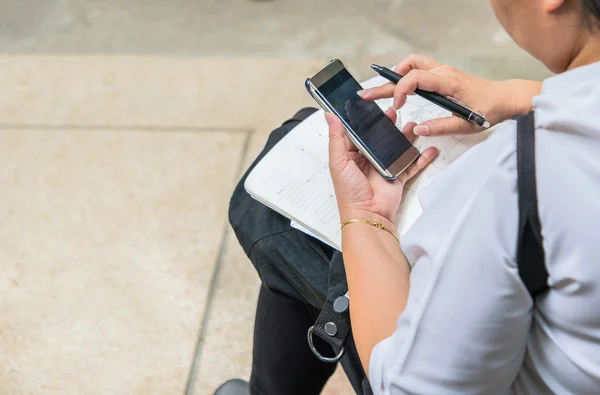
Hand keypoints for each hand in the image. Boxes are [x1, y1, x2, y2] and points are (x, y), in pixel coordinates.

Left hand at [326, 110, 437, 225]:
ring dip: (406, 137)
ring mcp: (384, 168)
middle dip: (388, 125)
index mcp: (351, 156)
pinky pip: (411, 165)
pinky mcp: (397, 177)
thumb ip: (336, 138)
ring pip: (397, 148)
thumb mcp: (338, 162)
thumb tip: (329, 116)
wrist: (368, 215)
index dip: (365, 121)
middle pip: (380, 138)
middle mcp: (368, 161)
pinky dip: (421, 158)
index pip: (359, 133)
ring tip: (413, 125)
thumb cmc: (350, 193)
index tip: (371, 107)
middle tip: (394, 112)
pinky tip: (429, 149)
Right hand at [358, 54, 541, 135]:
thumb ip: (441, 127)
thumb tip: (419, 130)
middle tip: (368, 94)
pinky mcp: (443, 75)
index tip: (397, 107)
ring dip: (396, 75)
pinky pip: (419, 68)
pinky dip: (405, 76)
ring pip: (412, 64)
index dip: (401, 91)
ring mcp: (442, 71)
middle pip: (408, 67)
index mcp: (447, 82)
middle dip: (386, 82)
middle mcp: (443, 72)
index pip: (415, 78)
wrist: (505, 98)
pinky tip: (400, 88)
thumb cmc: (489, 109)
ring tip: (383, 90)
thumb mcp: (466, 125)